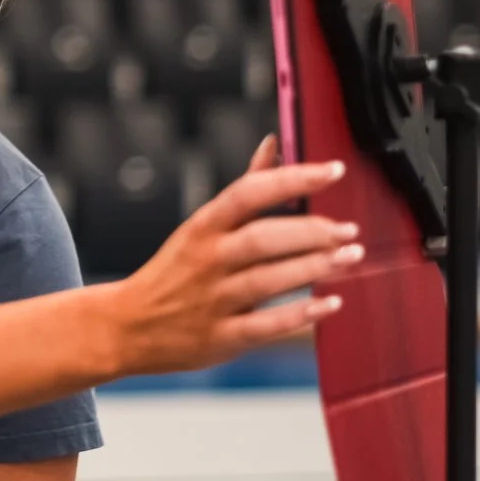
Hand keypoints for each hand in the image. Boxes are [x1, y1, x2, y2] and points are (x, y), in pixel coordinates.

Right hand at [105, 144, 360, 377]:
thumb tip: (274, 143)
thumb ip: (245, 187)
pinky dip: (301, 315)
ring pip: (267, 280)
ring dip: (314, 268)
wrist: (128, 326)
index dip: (293, 179)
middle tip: (350, 230)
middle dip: (311, 232)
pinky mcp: (220, 337)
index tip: (334, 171)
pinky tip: (330, 303)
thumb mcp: (202, 225)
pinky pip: (266, 326)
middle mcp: (207, 259)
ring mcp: (212, 300)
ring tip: (351, 257)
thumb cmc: (176, 270)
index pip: (249, 193)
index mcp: (203, 226)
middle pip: (262, 239)